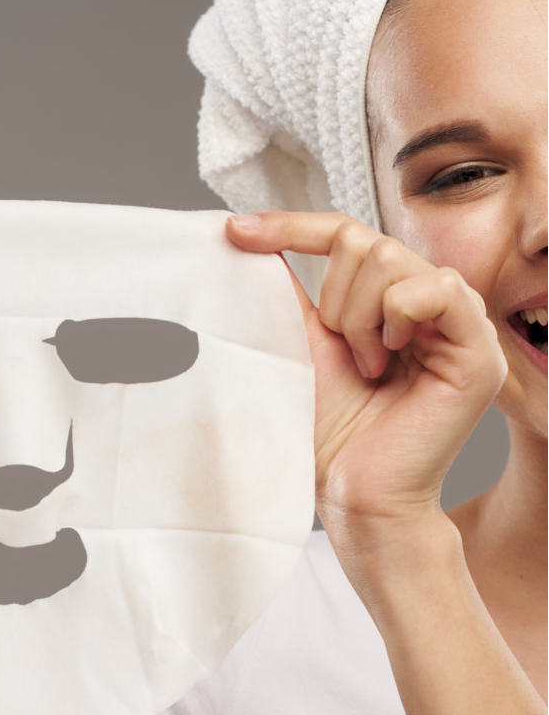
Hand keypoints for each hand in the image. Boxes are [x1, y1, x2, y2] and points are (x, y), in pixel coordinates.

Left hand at [226, 212, 506, 542]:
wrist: (351, 488)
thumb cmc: (328, 427)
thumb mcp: (301, 341)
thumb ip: (288, 289)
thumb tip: (248, 234)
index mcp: (387, 296)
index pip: (343, 233)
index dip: (290, 226)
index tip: (235, 231)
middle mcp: (426, 299)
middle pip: (364, 242)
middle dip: (334, 300)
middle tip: (343, 353)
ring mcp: (457, 321)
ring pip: (389, 260)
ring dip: (358, 317)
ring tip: (367, 365)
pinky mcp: (478, 349)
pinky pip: (434, 287)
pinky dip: (396, 317)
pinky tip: (392, 357)